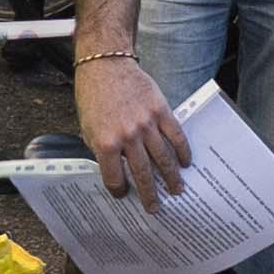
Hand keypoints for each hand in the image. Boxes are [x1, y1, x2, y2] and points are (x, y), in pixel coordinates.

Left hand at [74, 52, 189, 201]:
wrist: (106, 65)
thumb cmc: (94, 96)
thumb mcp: (87, 127)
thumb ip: (100, 150)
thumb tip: (114, 170)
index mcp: (105, 143)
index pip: (114, 177)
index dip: (119, 191)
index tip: (124, 195)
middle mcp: (127, 136)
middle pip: (143, 174)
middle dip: (150, 194)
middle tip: (155, 208)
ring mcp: (146, 124)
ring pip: (163, 158)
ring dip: (171, 178)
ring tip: (177, 190)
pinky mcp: (161, 110)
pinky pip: (176, 136)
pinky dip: (182, 151)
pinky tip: (185, 162)